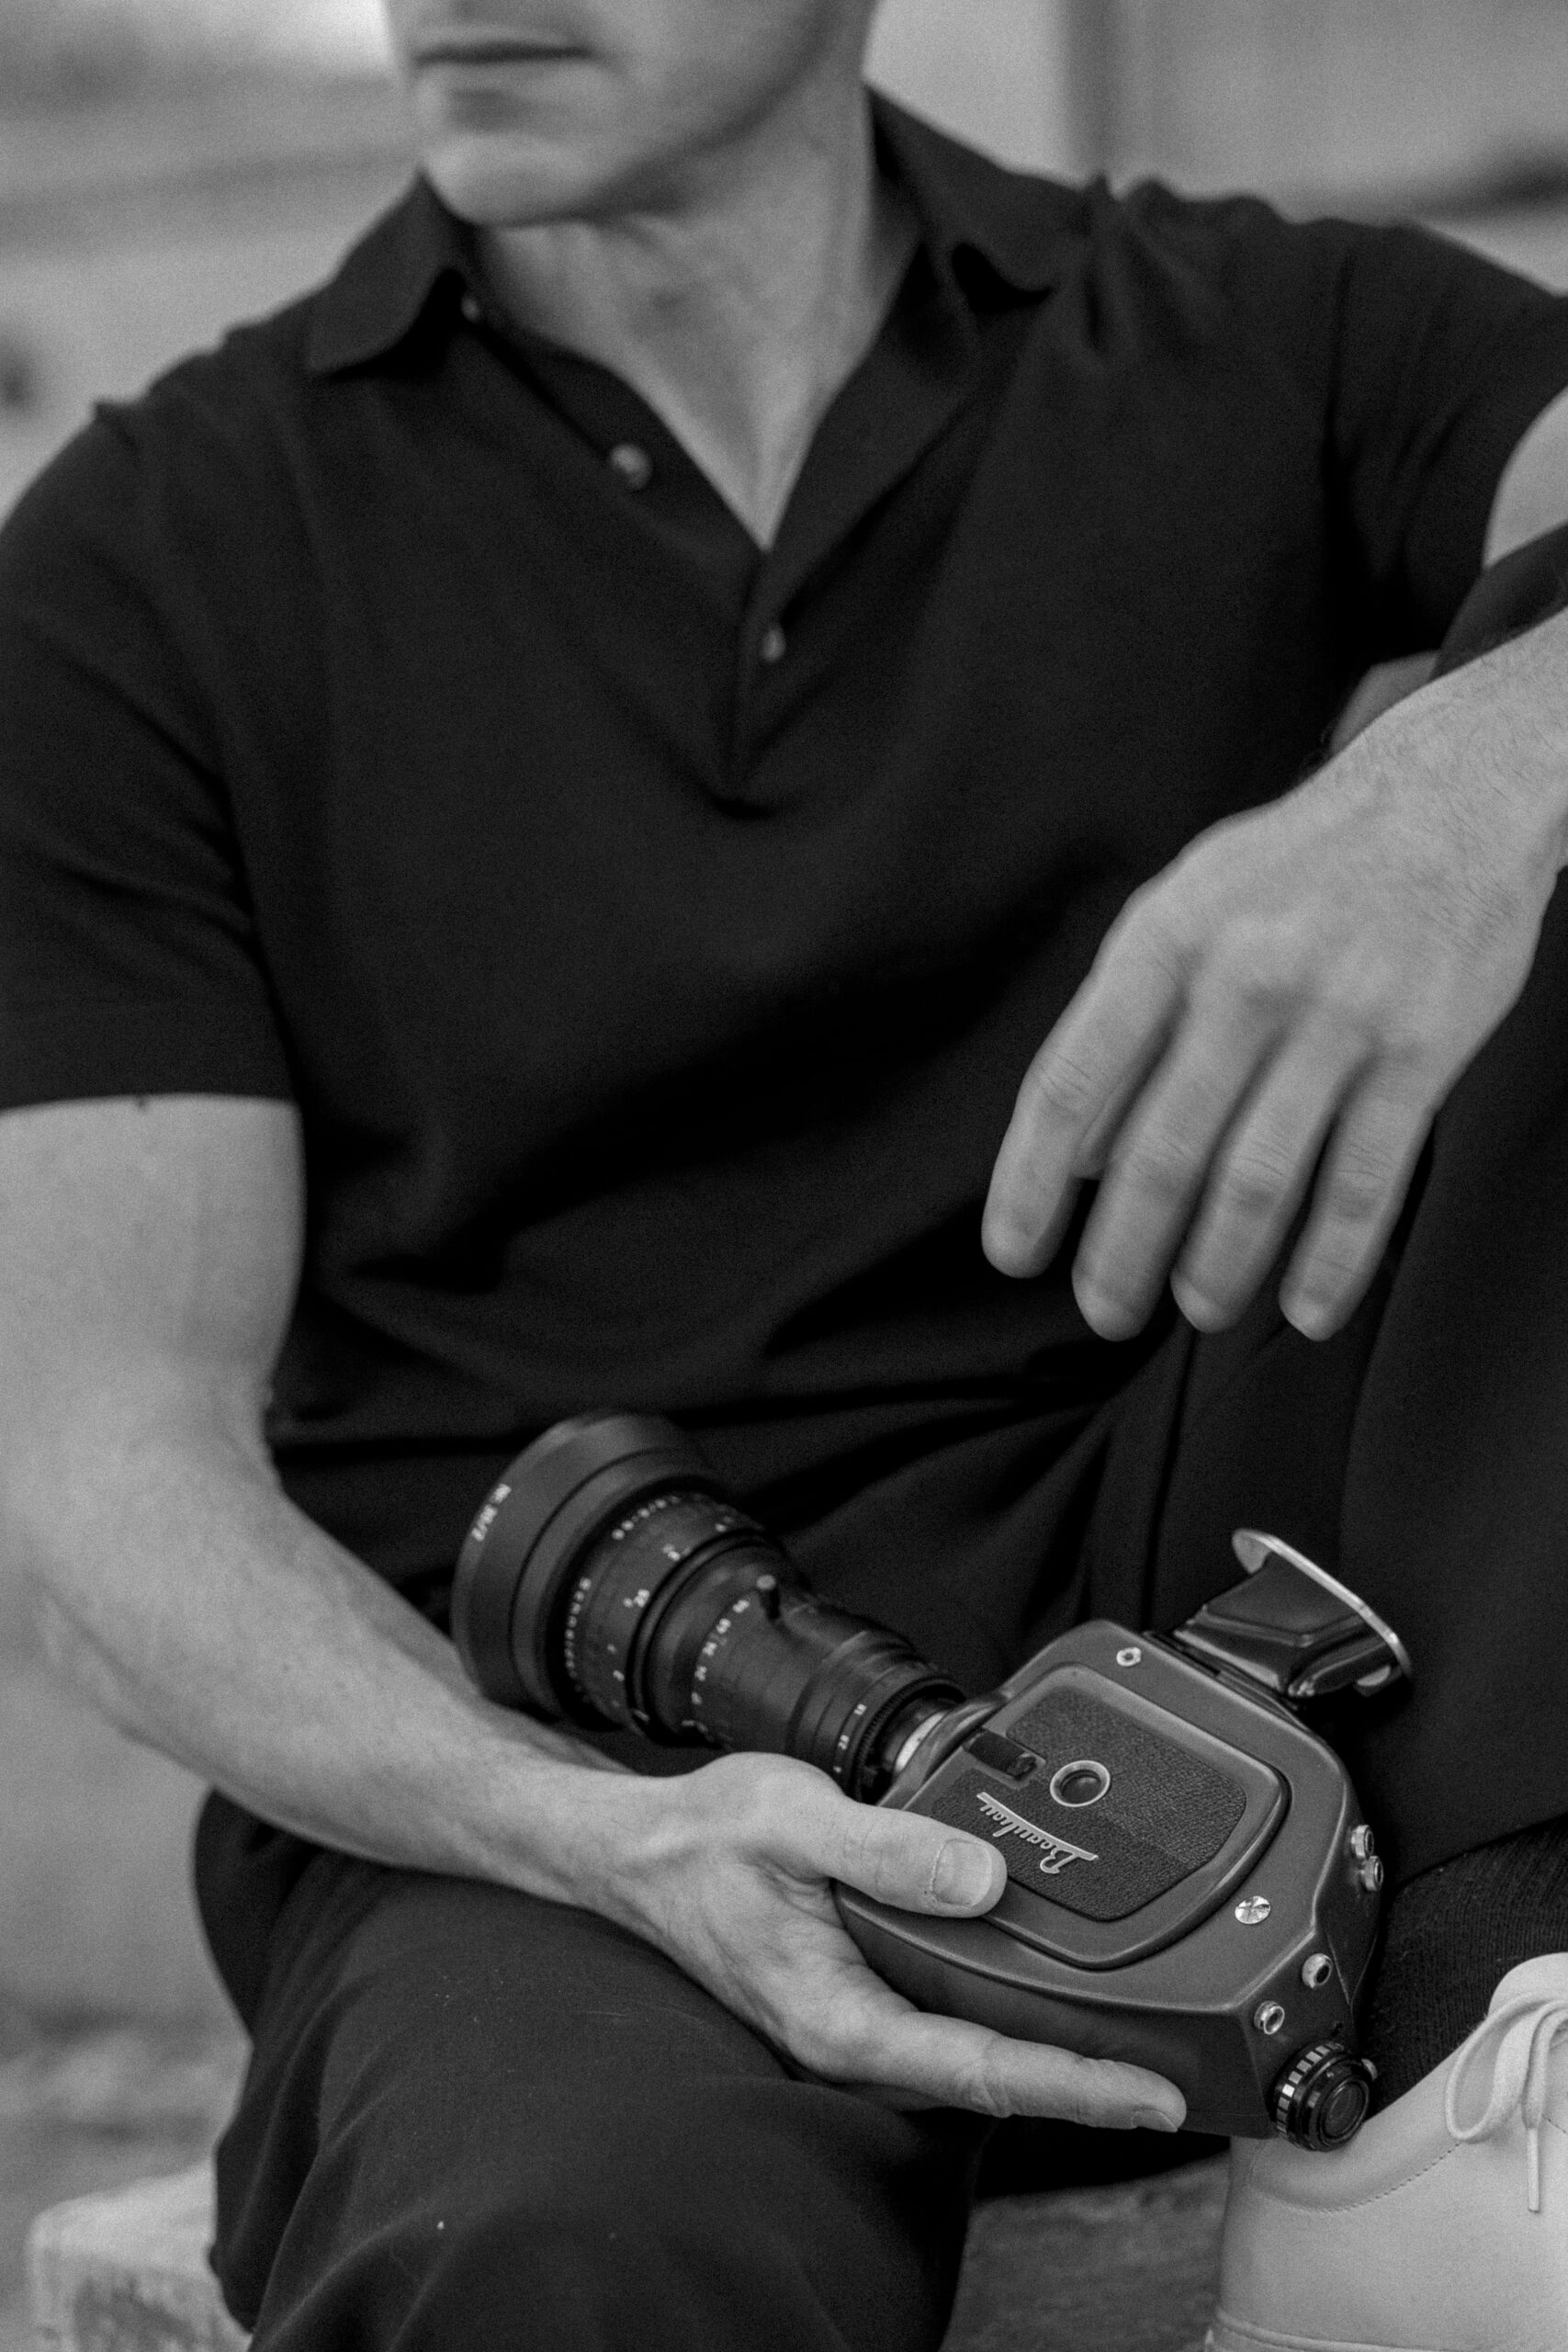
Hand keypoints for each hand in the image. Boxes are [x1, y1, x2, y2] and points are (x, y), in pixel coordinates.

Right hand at [605, 1752, 1185, 2127]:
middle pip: (1000, 2076)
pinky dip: (1019, 2011)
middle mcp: (860, 2040)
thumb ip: (891, 1847)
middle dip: (1096, 2082)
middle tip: (1193, 2069)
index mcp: (843, 2019)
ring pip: (982, 2051)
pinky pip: (957, 2017)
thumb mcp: (795, 1819)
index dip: (1081, 2086)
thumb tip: (986, 1877)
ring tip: (1154, 2039)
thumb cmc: (707, 1838)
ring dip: (1064, 2052)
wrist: (641, 1851)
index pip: (986, 2069)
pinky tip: (1063, 1986)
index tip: (1158, 2093)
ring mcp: (866, 2023)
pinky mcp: (868, 1996)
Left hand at [982, 646, 1567, 1341]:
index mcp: (1163, 941)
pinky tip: (1307, 1308)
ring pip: (1258, 1178)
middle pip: (1160, 1152)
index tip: (1012, 1254)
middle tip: (1106, 1310)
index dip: (1031, 1183)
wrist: (1449, 793)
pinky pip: (1366, 1181)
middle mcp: (1242, 978)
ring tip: (1198, 1307)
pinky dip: (1333, 1259)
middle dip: (1122, 1252)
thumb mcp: (1183, 909)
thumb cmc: (1294, 867)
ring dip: (1218, 1265)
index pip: (1071, 1085)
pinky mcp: (1419, 1049)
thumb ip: (1122, 1023)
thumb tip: (1078, 1156)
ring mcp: (1335, 1016)